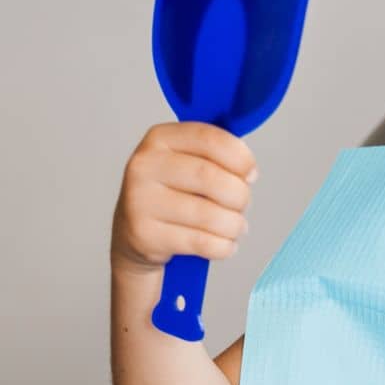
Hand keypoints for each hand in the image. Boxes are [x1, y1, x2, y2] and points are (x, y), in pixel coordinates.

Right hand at [111, 121, 257, 278]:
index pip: (209, 139)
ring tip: (236, 226)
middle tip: (243, 204)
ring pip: (208, 214)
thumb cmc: (171, 191)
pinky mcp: (144, 235)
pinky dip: (222, 245)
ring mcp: (140, 201)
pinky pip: (200, 242)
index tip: (251, 174)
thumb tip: (248, 170)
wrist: (134, 232)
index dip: (240, 157)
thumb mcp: (187, 160)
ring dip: (234, 224)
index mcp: (160, 138)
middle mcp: (145, 165)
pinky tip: (225, 244)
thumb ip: (216, 154)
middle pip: (210, 177)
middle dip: (239, 194)